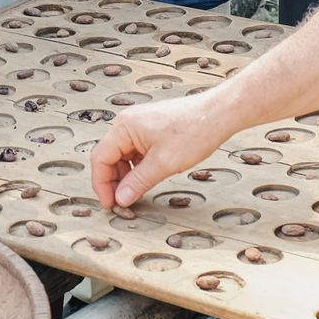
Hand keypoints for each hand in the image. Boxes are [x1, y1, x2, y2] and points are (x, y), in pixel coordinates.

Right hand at [89, 90, 237, 208]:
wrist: (218, 114)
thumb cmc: (195, 129)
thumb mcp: (164, 163)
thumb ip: (139, 182)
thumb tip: (122, 198)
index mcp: (124, 126)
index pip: (100, 158)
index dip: (102, 184)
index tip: (110, 203)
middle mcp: (128, 123)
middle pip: (109, 157)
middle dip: (114, 181)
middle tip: (123, 202)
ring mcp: (140, 125)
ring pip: (123, 156)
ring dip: (126, 176)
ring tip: (136, 193)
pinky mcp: (151, 129)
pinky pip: (136, 152)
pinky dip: (137, 168)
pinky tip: (146, 179)